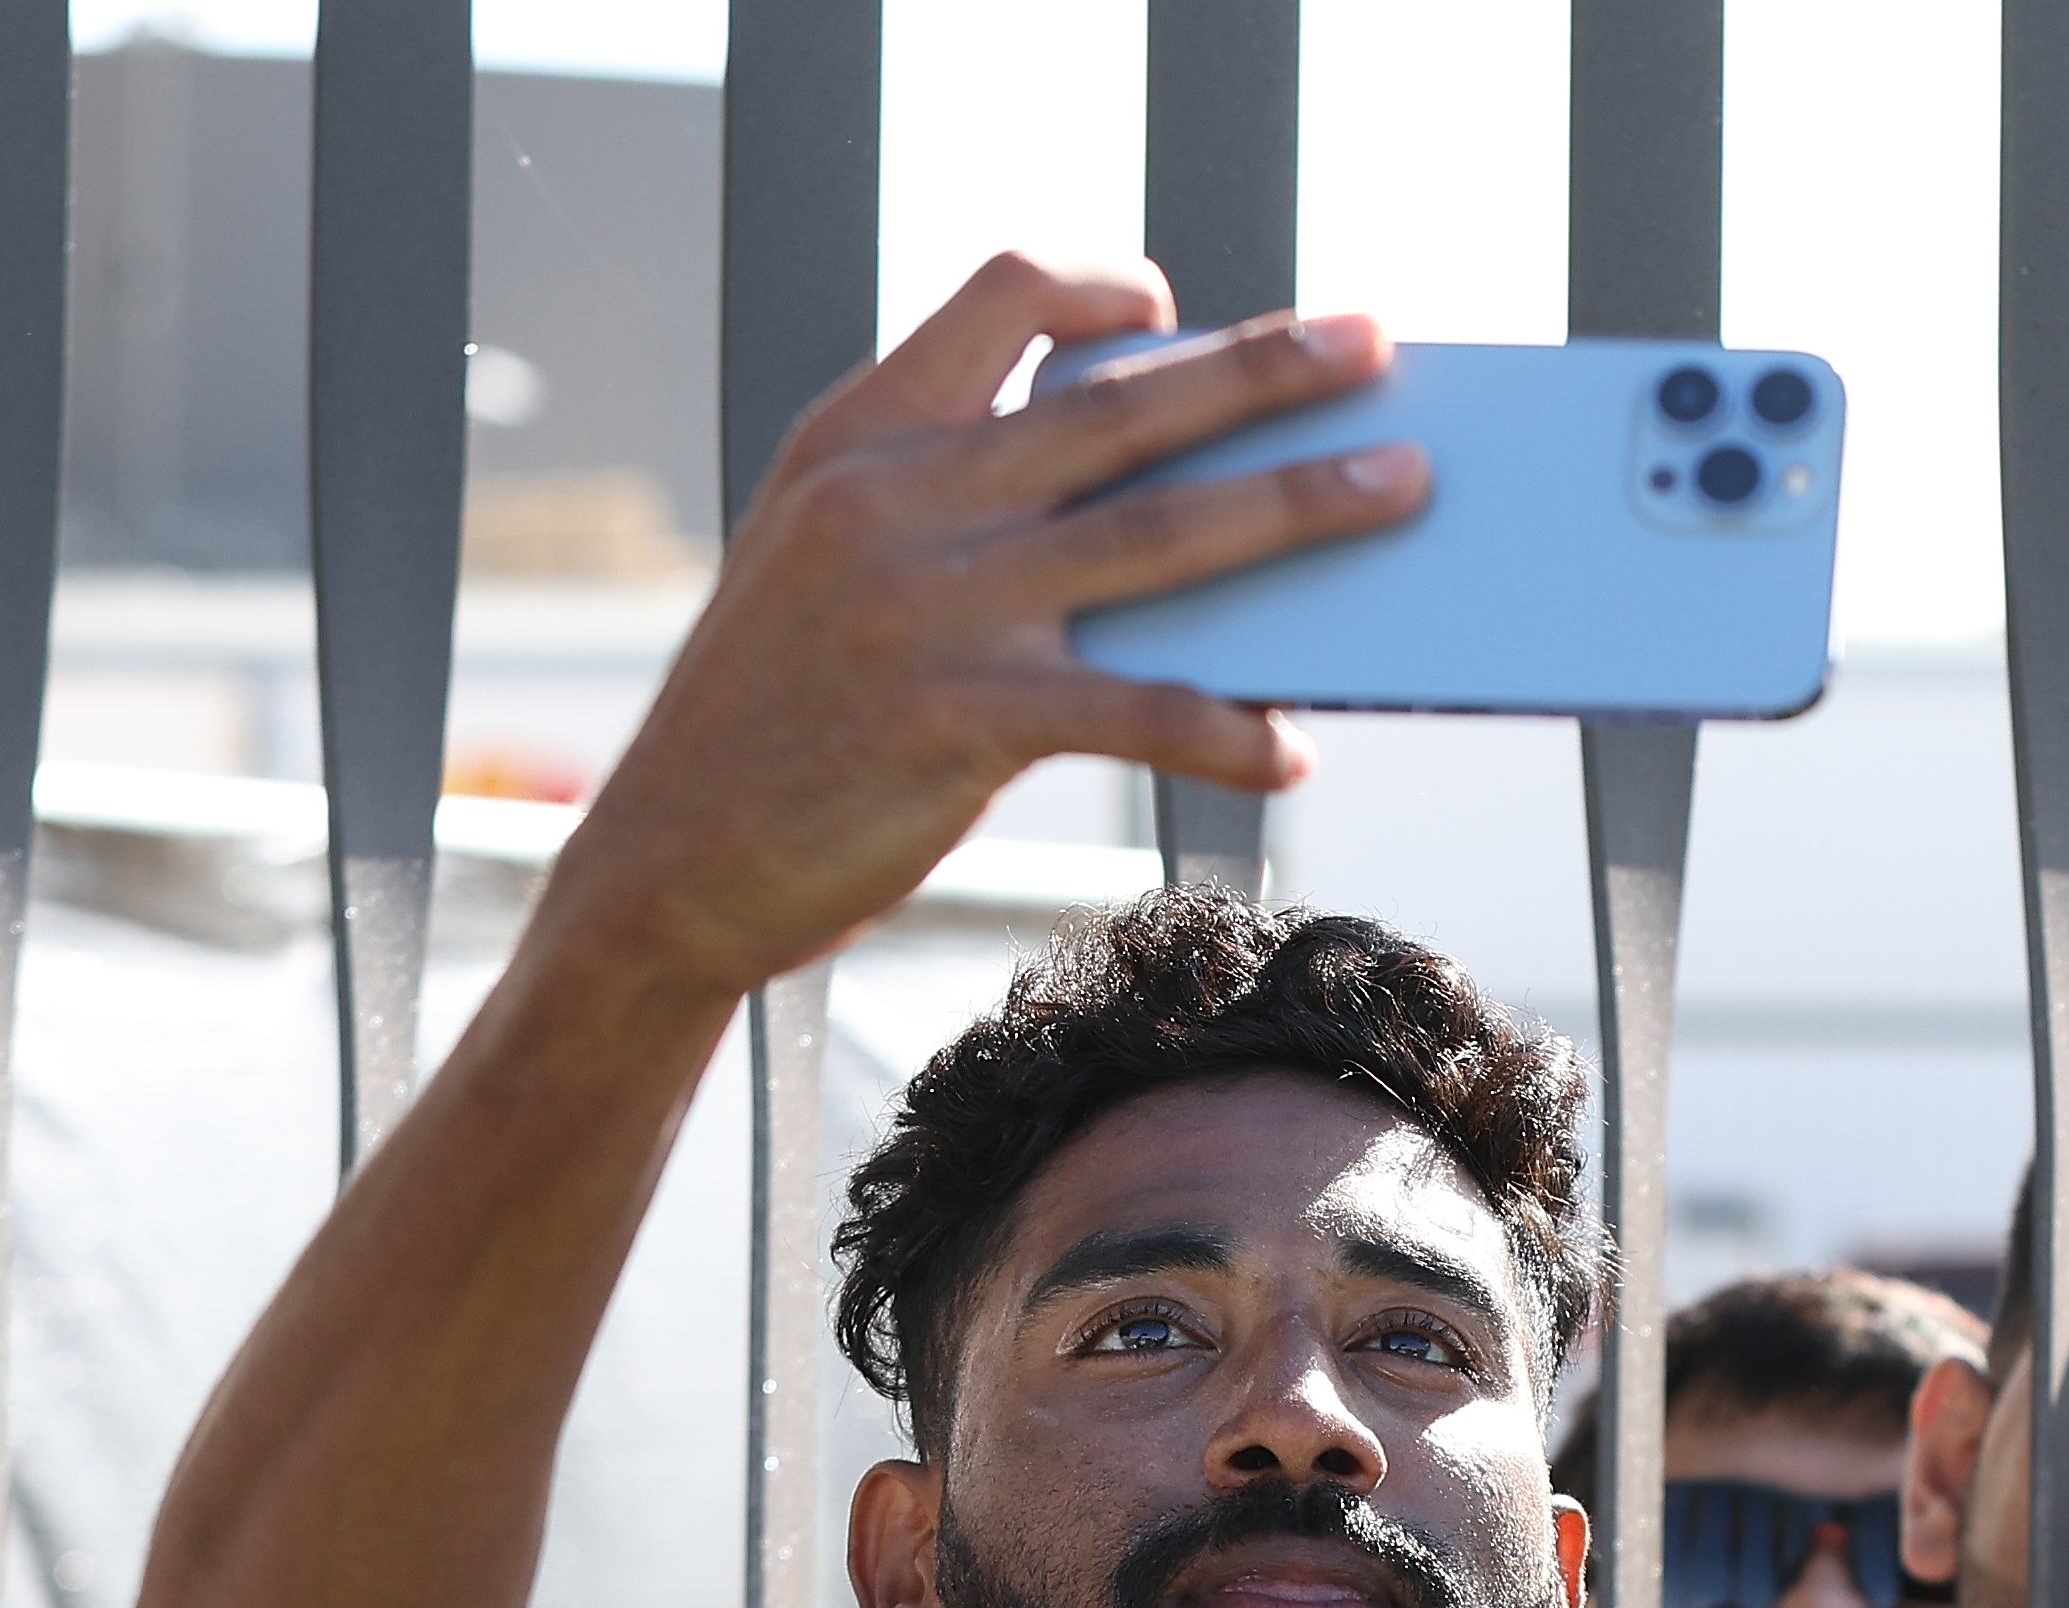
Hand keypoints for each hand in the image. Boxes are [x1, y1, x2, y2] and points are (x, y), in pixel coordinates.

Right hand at [535, 253, 1432, 1005]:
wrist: (668, 860)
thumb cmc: (781, 714)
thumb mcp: (833, 564)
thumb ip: (954, 505)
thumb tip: (1150, 498)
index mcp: (860, 436)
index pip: (998, 297)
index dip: (1104, 285)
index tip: (1180, 307)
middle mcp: (895, 498)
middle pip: (1120, 403)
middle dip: (1264, 368)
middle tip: (1374, 341)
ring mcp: (929, 606)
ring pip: (1157, 534)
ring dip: (1296, 507)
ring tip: (1400, 487)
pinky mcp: (960, 721)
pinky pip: (1134, 711)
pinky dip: (1226, 730)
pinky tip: (1291, 749)